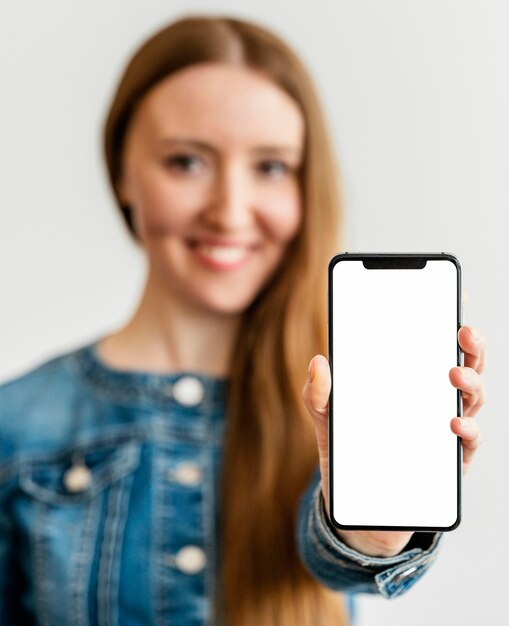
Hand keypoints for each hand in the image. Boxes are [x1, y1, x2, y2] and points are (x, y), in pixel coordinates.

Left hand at [302, 324, 486, 556]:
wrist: (355, 504)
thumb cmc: (347, 448)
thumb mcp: (326, 416)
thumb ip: (318, 392)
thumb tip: (318, 361)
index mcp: (408, 382)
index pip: (432, 347)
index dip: (445, 324)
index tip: (451, 300)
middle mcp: (433, 401)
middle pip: (462, 367)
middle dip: (470, 347)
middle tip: (463, 333)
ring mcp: (445, 431)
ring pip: (472, 400)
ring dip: (471, 383)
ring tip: (455, 374)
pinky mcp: (450, 463)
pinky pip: (468, 443)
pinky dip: (467, 430)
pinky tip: (454, 422)